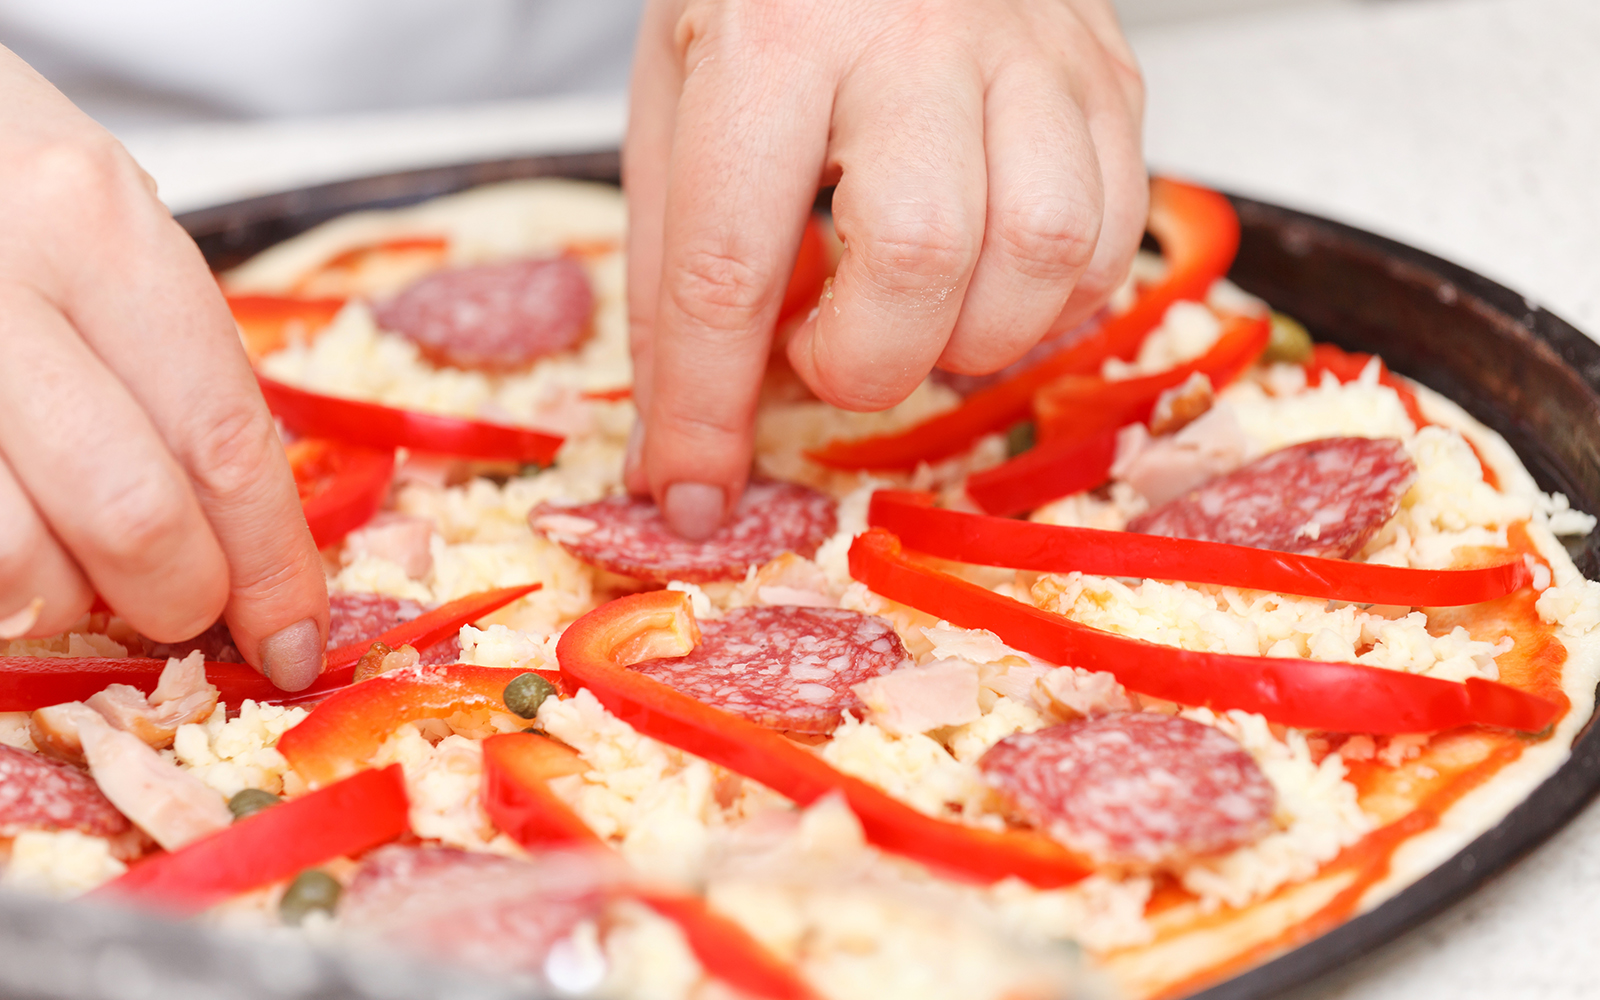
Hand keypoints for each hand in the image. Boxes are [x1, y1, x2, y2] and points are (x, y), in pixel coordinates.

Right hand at [0, 49, 327, 689]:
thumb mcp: (101, 225)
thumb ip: (169, 366)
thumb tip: (242, 536)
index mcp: (97, 227)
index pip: (223, 440)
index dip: (271, 568)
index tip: (294, 641)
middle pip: (132, 515)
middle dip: (177, 597)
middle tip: (180, 604)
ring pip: (15, 562)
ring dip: (59, 599)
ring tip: (64, 558)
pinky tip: (4, 539)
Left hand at [624, 0, 1145, 536]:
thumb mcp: (676, 103)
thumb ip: (676, 275)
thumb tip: (684, 451)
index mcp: (773, 37)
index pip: (730, 262)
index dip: (707, 406)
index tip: (695, 489)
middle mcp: (912, 33)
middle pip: (921, 257)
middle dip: (867, 363)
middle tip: (827, 350)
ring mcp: (1032, 47)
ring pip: (1046, 255)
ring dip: (969, 337)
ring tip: (913, 308)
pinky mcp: (1107, 72)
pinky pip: (1112, 236)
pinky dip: (1047, 300)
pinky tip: (986, 273)